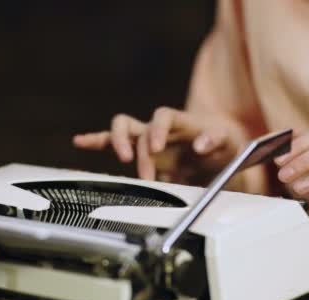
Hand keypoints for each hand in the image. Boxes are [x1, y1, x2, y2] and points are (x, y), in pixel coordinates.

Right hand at [73, 107, 246, 183]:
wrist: (221, 154)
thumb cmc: (225, 146)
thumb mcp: (229, 143)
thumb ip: (217, 140)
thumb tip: (201, 144)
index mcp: (179, 122)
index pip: (162, 116)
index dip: (157, 130)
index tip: (156, 148)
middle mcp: (158, 128)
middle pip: (133, 125)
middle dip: (134, 147)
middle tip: (144, 173)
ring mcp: (147, 139)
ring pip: (121, 130)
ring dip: (116, 144)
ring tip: (122, 159)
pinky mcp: (141, 152)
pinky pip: (113, 143)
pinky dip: (96, 141)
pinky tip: (79, 141)